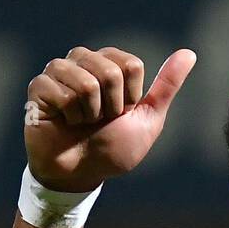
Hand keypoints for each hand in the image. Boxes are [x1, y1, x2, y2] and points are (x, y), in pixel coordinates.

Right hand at [24, 46, 195, 191]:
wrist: (80, 173)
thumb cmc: (112, 148)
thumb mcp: (147, 119)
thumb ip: (166, 86)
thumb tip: (189, 53)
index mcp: (111, 64)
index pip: (131, 65)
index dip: (131, 97)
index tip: (122, 113)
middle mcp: (84, 61)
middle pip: (110, 71)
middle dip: (112, 107)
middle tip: (100, 120)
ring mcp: (59, 71)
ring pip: (86, 82)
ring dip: (90, 114)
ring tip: (82, 122)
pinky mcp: (39, 86)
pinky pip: (61, 93)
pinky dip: (69, 117)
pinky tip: (63, 123)